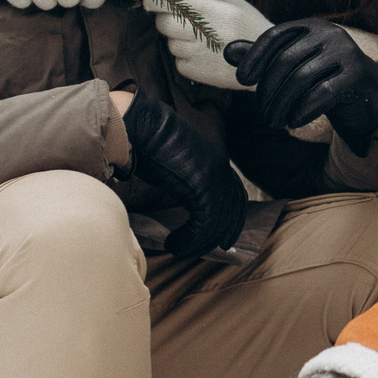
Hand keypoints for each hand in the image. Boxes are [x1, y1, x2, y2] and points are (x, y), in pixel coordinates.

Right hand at [120, 95, 246, 258]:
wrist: (140, 126)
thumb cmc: (149, 140)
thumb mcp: (175, 159)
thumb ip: (186, 176)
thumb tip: (184, 196)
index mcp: (217, 160)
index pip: (236, 194)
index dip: (232, 218)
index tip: (222, 237)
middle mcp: (221, 168)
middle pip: (233, 210)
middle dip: (223, 233)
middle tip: (212, 250)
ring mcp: (214, 177)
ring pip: (218, 222)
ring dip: (199, 241)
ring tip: (179, 248)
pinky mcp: (202, 188)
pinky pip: (204, 224)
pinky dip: (190, 239)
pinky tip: (174, 243)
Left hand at [148, 0, 269, 89]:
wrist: (267, 62)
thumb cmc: (249, 26)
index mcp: (207, 10)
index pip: (164, 1)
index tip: (151, 0)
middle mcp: (197, 32)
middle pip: (162, 23)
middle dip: (167, 19)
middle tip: (184, 21)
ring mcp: (193, 54)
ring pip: (169, 43)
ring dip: (179, 40)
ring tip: (204, 41)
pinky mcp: (192, 72)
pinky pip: (177, 60)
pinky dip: (186, 57)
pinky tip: (207, 55)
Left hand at [235, 19, 377, 145]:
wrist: (371, 95)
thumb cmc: (326, 78)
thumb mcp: (295, 66)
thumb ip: (265, 58)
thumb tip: (227, 52)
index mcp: (311, 25)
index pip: (275, 36)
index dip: (255, 57)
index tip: (241, 80)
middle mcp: (330, 33)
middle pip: (286, 60)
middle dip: (269, 89)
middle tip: (263, 113)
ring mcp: (347, 52)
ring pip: (302, 78)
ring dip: (283, 104)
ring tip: (275, 121)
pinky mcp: (358, 75)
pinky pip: (323, 92)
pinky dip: (303, 110)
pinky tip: (293, 122)